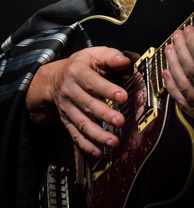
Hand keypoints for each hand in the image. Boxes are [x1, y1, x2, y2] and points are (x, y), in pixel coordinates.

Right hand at [26, 47, 141, 156]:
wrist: (55, 78)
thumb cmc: (82, 65)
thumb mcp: (95, 54)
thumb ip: (111, 56)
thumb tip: (125, 61)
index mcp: (78, 72)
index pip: (93, 82)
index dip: (108, 90)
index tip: (123, 97)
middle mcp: (70, 91)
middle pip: (87, 104)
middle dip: (104, 115)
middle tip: (121, 121)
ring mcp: (67, 108)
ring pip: (82, 123)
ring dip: (98, 135)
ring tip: (114, 142)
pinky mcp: (67, 121)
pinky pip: (76, 135)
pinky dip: (87, 145)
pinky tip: (100, 153)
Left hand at [162, 16, 193, 140]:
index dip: (192, 43)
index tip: (188, 29)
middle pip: (192, 72)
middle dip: (180, 51)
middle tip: (175, 35)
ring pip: (186, 89)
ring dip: (173, 68)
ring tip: (168, 51)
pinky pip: (186, 106)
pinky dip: (173, 90)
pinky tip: (167, 75)